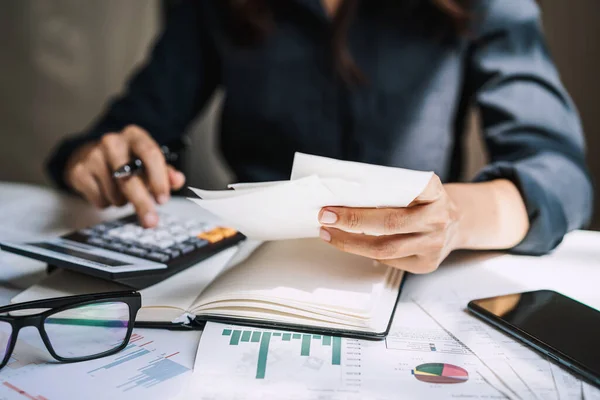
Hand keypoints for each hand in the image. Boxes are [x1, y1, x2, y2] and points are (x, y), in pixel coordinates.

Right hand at [64, 125, 185, 226]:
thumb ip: (166, 172)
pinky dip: (107, 202)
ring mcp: (92, 156)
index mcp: (135, 136)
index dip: (158, 178)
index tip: (163, 199)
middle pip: (129, 178)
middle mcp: (112, 141)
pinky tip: (106, 189)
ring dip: (123, 200)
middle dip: (141, 203)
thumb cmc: (126, 159)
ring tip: (121, 189)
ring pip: (115, 194)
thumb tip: (177, 181)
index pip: (150, 154)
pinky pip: (100, 200)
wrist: (90, 154)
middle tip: (151, 221)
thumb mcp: (148, 162)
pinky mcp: (79, 171)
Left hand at [318, 175, 460, 273]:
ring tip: (330, 234)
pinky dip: (367, 252)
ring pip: (385, 249)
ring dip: (351, 243)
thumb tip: (342, 197)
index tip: (334, 205)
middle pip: (388, 224)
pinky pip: (390, 261)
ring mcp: (434, 244)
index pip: (398, 192)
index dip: (365, 200)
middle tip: (325, 218)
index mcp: (434, 190)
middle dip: (351, 222)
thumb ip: (389, 189)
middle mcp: (438, 218)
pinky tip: (352, 244)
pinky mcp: (427, 264)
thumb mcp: (416, 187)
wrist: (458, 222)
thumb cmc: (425, 201)